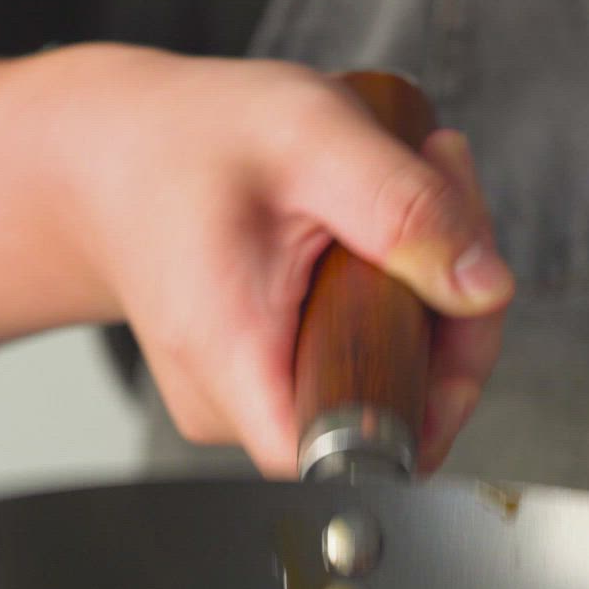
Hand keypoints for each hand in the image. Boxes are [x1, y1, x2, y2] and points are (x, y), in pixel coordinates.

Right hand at [56, 52, 513, 473]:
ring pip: (382, 384)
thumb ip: (403, 209)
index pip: (354, 450)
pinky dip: (389, 300)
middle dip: (449, 313)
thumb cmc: (183, 141)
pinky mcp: (264, 384)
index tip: (458, 307)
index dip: (434, 394)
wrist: (104, 153)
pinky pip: (357, 365)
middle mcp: (231, 405)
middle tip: (446, 196)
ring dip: (425, 295)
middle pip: (390, 413)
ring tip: (407, 192)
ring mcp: (246, 403)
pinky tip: (379, 229)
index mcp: (232, 359)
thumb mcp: (309, 137)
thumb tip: (484, 289)